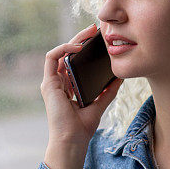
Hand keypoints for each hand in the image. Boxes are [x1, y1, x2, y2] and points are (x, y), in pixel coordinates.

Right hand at [40, 24, 122, 168]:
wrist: (73, 139)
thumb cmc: (83, 126)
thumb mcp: (100, 103)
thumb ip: (108, 90)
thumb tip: (121, 77)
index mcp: (69, 85)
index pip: (75, 60)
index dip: (85, 47)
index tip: (98, 38)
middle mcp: (59, 81)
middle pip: (68, 53)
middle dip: (81, 38)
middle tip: (94, 29)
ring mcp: (52, 82)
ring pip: (60, 52)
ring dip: (74, 40)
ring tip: (88, 33)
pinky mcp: (49, 83)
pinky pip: (51, 58)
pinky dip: (63, 49)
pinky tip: (77, 47)